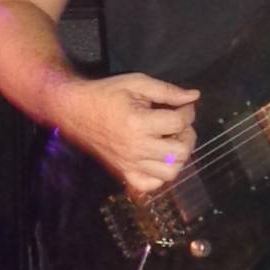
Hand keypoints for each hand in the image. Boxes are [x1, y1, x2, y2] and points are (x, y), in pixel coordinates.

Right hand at [57, 72, 198, 193]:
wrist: (75, 110)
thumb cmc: (106, 94)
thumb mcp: (137, 83)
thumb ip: (167, 91)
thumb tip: (194, 96)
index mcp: (139, 123)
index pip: (179, 122)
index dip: (188, 111)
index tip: (184, 106)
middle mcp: (136, 148)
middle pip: (181, 151)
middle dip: (188, 134)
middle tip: (179, 124)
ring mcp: (130, 164)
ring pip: (171, 172)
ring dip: (178, 156)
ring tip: (171, 141)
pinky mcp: (124, 172)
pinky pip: (150, 185)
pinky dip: (160, 175)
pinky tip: (159, 158)